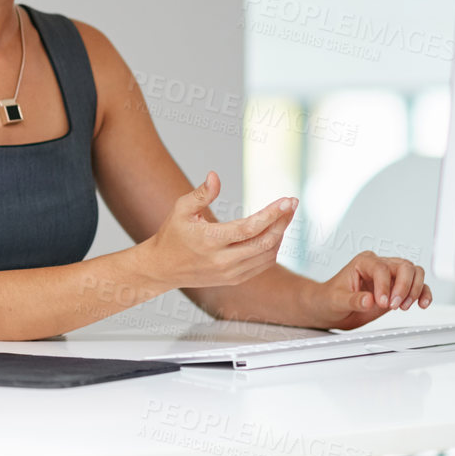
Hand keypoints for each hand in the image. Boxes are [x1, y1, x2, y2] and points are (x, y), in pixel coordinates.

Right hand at [138, 171, 295, 290]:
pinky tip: (274, 233)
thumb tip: (215, 176)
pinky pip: (262, 265)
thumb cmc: (172, 235)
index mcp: (209, 240)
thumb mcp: (180, 209)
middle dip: (282, 222)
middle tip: (291, 204)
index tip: (287, 200)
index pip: (249, 228)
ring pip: (268, 255)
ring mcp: (231, 272)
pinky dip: (273, 249)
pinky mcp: (235, 279)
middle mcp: (223, 260)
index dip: (271, 214)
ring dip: (280, 234)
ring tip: (284, 216)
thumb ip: (201, 193)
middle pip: (264, 242)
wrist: (163, 268)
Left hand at [303, 252, 432, 329]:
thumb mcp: (336, 301)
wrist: (331, 309)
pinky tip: (422, 304)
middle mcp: (379, 265)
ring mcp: (390, 276)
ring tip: (402, 307)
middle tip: (394, 306)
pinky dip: (423, 293)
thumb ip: (353, 300)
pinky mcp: (398, 288)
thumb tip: (369, 300)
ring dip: (414, 290)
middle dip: (404, 287)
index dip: (385, 286)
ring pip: (415, 273)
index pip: (381, 268)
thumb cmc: (329, 299)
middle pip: (404, 266)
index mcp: (363, 262)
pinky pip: (418, 285)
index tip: (383, 303)